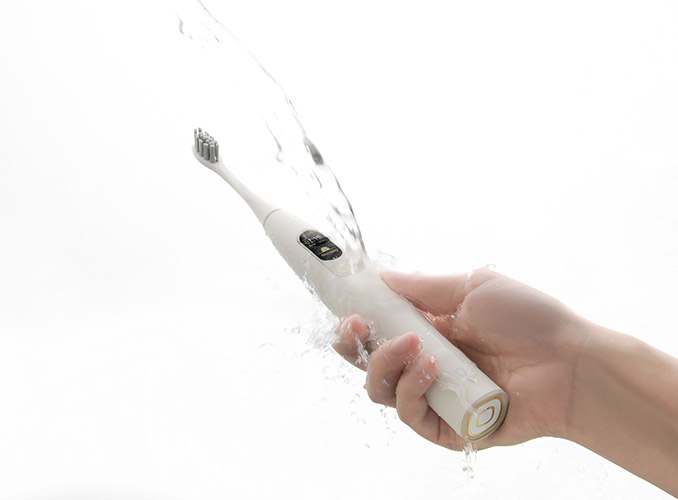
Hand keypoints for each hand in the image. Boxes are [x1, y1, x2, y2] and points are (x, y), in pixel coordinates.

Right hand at [332, 268, 591, 449]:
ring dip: (386, 364)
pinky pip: (410, 415)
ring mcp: (436, 396)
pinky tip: (431, 368)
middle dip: (353, 346)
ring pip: (382, 391)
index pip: (379, 330)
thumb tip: (383, 276)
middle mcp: (428, 364)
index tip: (347, 309)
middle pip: (369, 364)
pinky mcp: (448, 427)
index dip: (357, 322)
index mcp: (432, 330)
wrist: (571, 362)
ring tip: (415, 346)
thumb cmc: (530, 320)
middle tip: (358, 328)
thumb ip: (423, 286)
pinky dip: (411, 390)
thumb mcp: (472, 288)